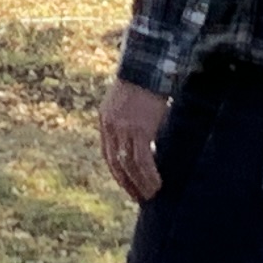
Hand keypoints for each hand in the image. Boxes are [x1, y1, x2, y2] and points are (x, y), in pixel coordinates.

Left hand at [98, 79, 168, 202]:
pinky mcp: (140, 130)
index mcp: (105, 120)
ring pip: (129, 166)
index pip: (108, 154)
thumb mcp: (126, 100)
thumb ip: (127, 118)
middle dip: (127, 183)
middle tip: (138, 197)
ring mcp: (124, 130)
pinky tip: (157, 184)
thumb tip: (141, 135)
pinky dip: (149, 176)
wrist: (147, 65)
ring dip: (140, 184)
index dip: (117, 172)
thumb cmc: (142, 80)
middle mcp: (111, 127)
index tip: (127, 184)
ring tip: (151, 195)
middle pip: (115, 163)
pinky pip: (142, 161)